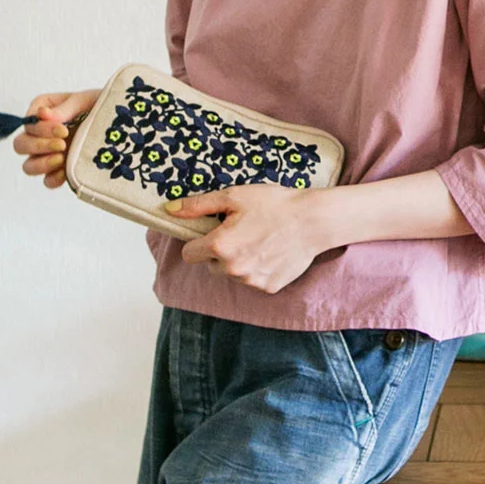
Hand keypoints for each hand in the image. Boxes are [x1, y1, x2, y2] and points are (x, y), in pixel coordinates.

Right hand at [13, 90, 100, 190]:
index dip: (41, 129)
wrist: (123, 122)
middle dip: (38, 146)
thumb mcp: (86, 100)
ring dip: (41, 164)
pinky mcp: (61, 169)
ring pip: (28, 166)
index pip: (28, 123)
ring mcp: (49, 154)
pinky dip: (53, 180)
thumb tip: (42, 114)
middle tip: (62, 144)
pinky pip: (48, 181)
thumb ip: (65, 107)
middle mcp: (41, 135)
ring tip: (61, 158)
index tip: (64, 129)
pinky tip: (65, 174)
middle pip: (21, 145)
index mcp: (43, 113)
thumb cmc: (101, 104)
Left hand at [172, 185, 328, 293]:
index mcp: (219, 246)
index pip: (190, 253)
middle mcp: (231, 269)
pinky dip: (259, 268)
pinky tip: (273, 252)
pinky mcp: (268, 287)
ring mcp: (250, 281)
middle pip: (211, 264)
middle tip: (244, 231)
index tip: (216, 230)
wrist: (315, 219)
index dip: (200, 240)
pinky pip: (253, 280)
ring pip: (232, 273)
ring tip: (262, 239)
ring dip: (240, 261)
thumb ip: (198, 205)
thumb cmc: (276, 203)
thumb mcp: (235, 196)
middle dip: (221, 251)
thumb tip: (169, 209)